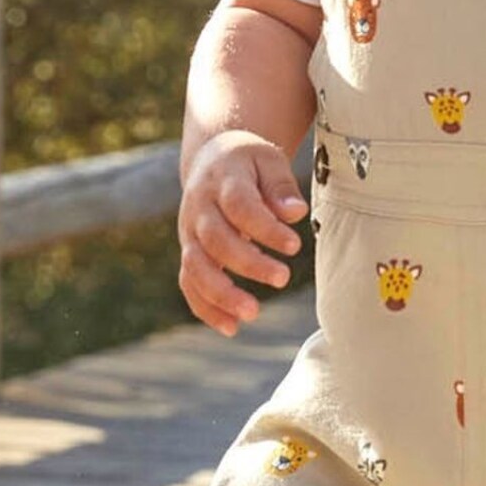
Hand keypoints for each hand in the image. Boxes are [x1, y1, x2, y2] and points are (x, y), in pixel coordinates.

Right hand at [178, 130, 308, 336]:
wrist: (211, 158)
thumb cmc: (249, 163)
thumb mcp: (268, 160)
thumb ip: (281, 187)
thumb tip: (296, 212)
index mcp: (221, 179)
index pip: (240, 206)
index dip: (264, 228)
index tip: (294, 245)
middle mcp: (199, 207)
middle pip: (216, 239)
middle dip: (247, 263)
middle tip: (283, 278)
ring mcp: (189, 232)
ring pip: (196, 266)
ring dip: (221, 293)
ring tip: (252, 314)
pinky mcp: (189, 252)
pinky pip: (189, 283)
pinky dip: (205, 308)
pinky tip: (231, 327)